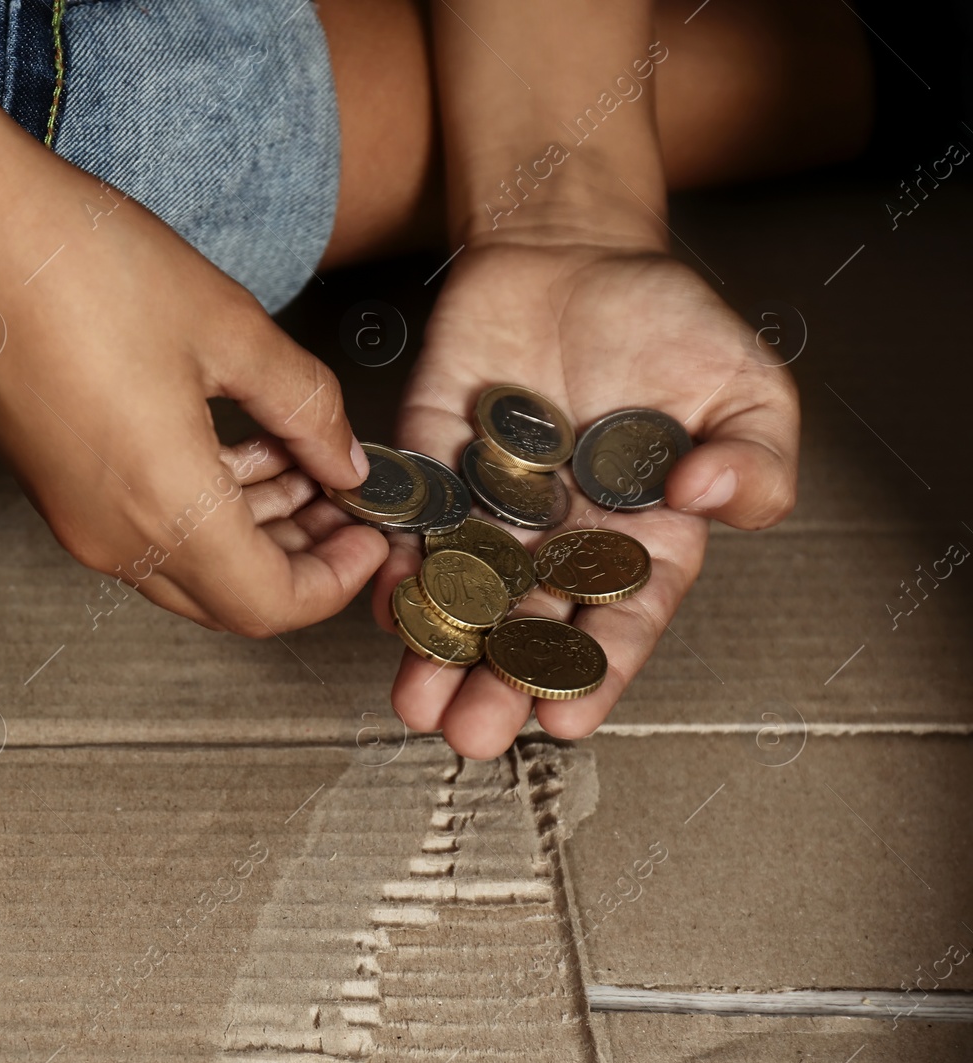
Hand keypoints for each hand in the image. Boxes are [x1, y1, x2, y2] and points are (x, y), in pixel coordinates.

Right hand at [0, 164, 388, 634]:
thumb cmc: (67, 264)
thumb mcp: (226, 326)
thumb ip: (303, 405)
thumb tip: (344, 455)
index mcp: (161, 506)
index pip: (270, 605)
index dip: (335, 580)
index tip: (372, 535)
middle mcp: (109, 533)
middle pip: (228, 597)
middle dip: (302, 558)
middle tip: (346, 502)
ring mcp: (73, 514)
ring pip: (186, 564)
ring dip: (254, 529)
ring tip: (300, 459)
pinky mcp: (52, 484)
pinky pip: (141, 528)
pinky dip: (201, 506)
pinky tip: (234, 446)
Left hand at [373, 240, 798, 756]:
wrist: (574, 252)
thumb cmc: (669, 323)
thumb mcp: (747, 385)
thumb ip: (756, 458)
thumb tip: (708, 499)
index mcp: (639, 538)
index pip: (619, 621)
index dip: (595, 672)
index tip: (566, 719)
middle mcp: (560, 539)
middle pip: (529, 627)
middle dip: (499, 683)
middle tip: (470, 734)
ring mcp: (491, 508)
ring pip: (463, 595)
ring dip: (438, 650)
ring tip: (416, 702)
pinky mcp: (432, 468)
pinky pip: (412, 527)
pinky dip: (397, 565)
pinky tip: (384, 608)